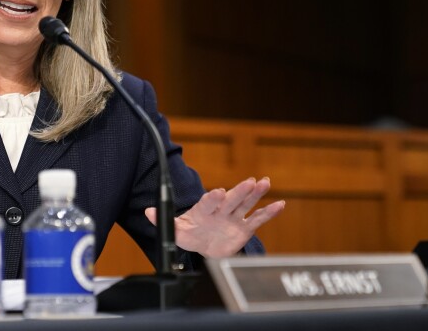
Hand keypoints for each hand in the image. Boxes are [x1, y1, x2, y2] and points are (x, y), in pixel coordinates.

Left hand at [144, 177, 284, 257]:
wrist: (205, 245)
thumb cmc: (191, 234)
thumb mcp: (176, 230)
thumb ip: (164, 221)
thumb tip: (147, 212)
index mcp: (203, 210)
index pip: (207, 203)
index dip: (212, 198)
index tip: (218, 191)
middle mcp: (220, 210)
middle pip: (230, 200)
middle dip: (239, 191)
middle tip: (249, 181)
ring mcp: (233, 217)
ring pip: (246, 204)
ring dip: (255, 195)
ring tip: (265, 183)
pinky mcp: (245, 227)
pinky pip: (258, 219)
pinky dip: (268, 212)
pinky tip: (280, 204)